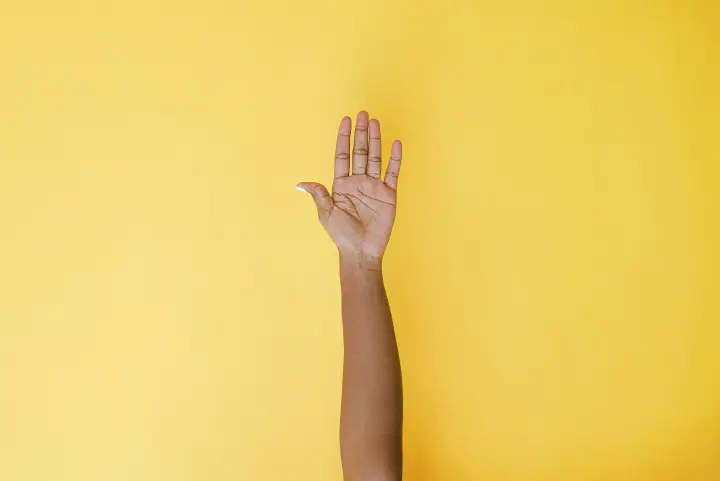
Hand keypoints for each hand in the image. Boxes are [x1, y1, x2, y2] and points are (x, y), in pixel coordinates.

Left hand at [298, 111, 402, 260]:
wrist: (360, 251)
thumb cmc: (341, 235)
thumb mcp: (326, 214)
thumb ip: (319, 195)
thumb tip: (301, 184)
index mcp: (342, 184)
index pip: (343, 155)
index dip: (344, 138)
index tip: (346, 120)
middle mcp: (358, 182)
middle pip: (360, 152)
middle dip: (361, 133)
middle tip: (363, 114)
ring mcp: (374, 187)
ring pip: (375, 158)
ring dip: (376, 140)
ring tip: (376, 122)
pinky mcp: (388, 195)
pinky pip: (392, 173)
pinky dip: (395, 159)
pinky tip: (396, 144)